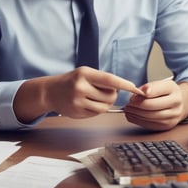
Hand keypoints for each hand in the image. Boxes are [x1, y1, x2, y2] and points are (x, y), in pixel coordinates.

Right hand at [14, 66, 141, 121]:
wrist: (51, 91)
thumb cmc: (72, 80)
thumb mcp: (85, 73)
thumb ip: (101, 79)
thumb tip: (124, 87)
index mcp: (85, 73)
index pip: (109, 79)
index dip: (125, 84)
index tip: (136, 89)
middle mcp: (80, 87)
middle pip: (110, 96)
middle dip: (112, 95)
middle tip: (104, 92)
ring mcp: (78, 101)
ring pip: (105, 107)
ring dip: (105, 104)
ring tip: (95, 98)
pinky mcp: (77, 112)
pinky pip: (97, 114)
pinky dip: (96, 110)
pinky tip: (87, 104)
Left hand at [124, 79, 187, 130]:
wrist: (180, 104)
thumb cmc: (166, 93)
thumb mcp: (160, 84)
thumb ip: (149, 86)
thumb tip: (138, 92)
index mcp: (173, 89)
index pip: (156, 91)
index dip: (141, 94)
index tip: (132, 95)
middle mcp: (176, 103)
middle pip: (152, 105)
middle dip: (136, 105)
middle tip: (128, 103)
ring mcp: (173, 116)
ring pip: (150, 116)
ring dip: (135, 113)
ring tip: (128, 109)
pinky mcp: (167, 126)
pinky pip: (150, 124)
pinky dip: (138, 120)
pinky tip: (132, 116)